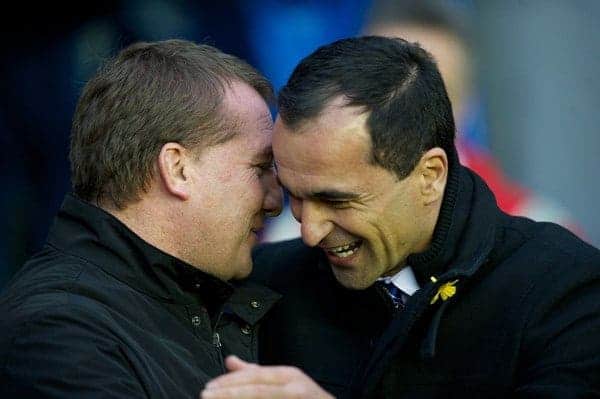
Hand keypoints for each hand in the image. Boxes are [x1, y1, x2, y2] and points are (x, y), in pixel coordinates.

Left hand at [200, 355, 333, 398]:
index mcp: (287, 375)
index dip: (229, 382)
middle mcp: (293, 387)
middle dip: (228, 393)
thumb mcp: (282, 380)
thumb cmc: (304, 398)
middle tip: (205, 396)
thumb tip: (230, 360)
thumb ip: (255, 372)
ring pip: (260, 398)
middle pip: (255, 389)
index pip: (253, 375)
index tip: (208, 388)